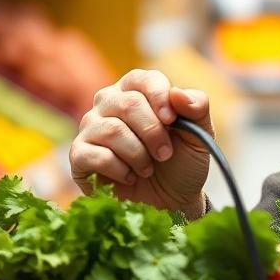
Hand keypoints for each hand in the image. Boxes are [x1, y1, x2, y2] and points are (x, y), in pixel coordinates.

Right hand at [69, 69, 212, 216]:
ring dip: (137, 154)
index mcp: (137, 90)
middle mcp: (109, 103)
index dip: (158, 97)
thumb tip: (178, 94)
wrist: (171, 200)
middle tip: (165, 154)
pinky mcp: (79, 155)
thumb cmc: (183, 161)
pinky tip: (130, 177)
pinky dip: (118, 170)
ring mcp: (91, 128)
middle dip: (152, 133)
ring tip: (148, 168)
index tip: (172, 121)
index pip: (141, 80)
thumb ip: (197, 108)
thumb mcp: (200, 134)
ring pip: (111, 130)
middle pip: (127, 104)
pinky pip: (92, 155)